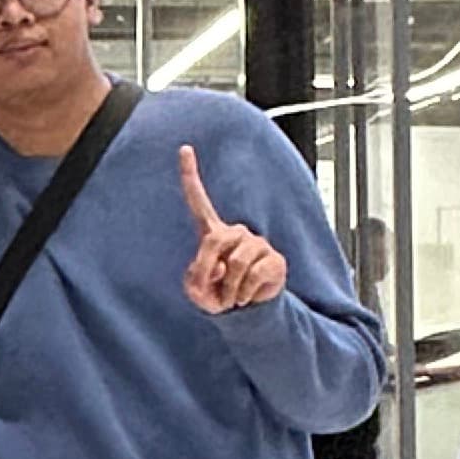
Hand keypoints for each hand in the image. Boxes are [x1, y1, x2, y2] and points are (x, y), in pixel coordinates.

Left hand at [179, 146, 286, 310]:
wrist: (248, 310)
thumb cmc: (218, 293)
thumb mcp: (198, 291)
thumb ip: (196, 279)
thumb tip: (220, 267)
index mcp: (213, 233)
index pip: (199, 201)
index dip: (190, 176)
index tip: (184, 148)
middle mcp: (236, 232)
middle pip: (214, 240)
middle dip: (206, 270)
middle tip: (211, 294)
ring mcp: (257, 244)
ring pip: (235, 264)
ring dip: (229, 289)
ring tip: (232, 297)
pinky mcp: (275, 259)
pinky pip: (252, 276)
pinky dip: (244, 294)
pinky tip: (246, 296)